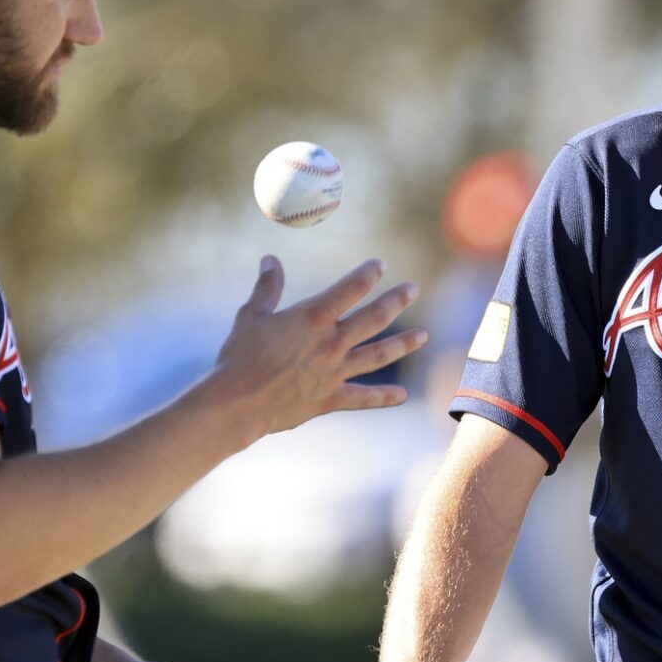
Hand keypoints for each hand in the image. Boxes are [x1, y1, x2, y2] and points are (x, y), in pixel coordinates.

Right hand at [208, 257, 425, 438]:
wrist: (238, 402)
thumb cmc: (239, 356)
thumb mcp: (251, 315)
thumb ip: (267, 287)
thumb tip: (271, 259)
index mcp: (313, 317)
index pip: (350, 288)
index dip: (367, 274)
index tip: (380, 265)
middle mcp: (331, 342)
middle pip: (373, 317)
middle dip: (396, 301)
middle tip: (413, 289)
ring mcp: (335, 372)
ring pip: (378, 354)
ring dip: (403, 344)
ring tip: (424, 336)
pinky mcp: (330, 399)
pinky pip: (363, 398)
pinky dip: (383, 397)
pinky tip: (402, 395)